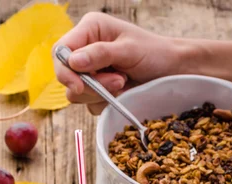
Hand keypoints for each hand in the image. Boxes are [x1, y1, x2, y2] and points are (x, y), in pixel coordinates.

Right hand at [53, 13, 181, 114]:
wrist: (170, 72)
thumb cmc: (154, 53)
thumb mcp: (128, 50)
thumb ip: (100, 54)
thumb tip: (73, 61)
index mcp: (90, 30)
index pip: (60, 51)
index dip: (65, 70)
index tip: (79, 85)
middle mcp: (85, 49)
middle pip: (66, 75)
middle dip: (90, 85)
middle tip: (117, 82)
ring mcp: (90, 71)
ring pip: (76, 94)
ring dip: (100, 93)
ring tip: (123, 83)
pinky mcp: (95, 90)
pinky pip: (89, 104)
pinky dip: (104, 102)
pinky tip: (121, 92)